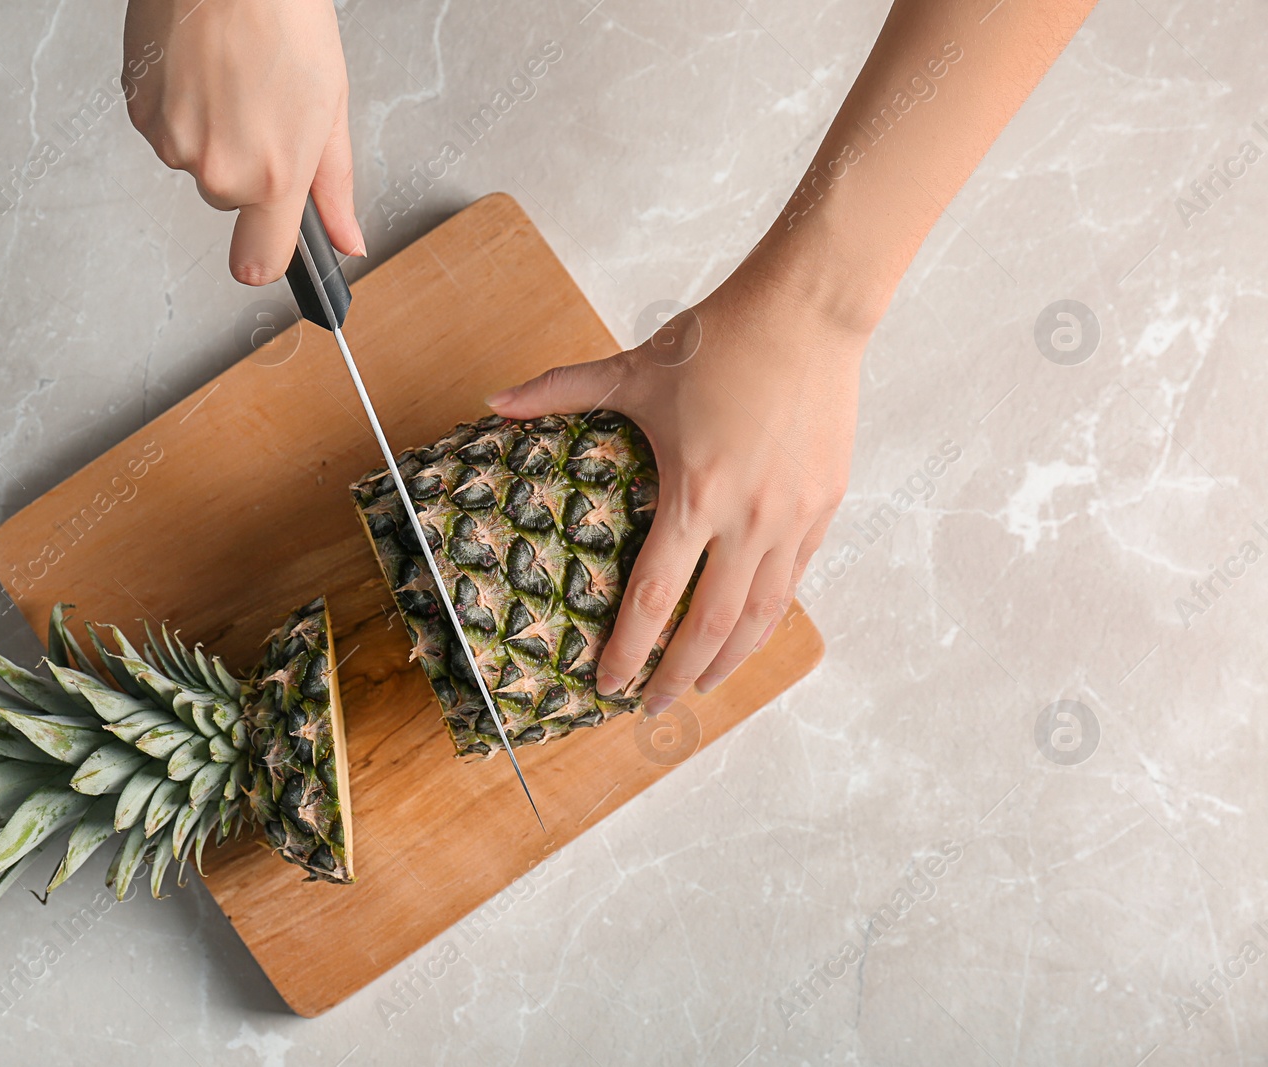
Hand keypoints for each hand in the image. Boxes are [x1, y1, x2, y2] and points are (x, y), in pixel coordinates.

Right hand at [123, 0, 364, 283]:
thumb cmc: (282, 16)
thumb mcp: (331, 106)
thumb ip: (334, 186)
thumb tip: (348, 239)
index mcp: (272, 176)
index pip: (259, 263)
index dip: (265, 256)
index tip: (270, 245)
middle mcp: (217, 169)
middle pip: (229, 200)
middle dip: (245, 165)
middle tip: (262, 106)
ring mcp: (172, 143)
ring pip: (196, 161)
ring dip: (212, 131)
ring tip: (232, 76)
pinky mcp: (139, 111)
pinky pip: (164, 130)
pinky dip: (180, 107)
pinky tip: (202, 68)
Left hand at [486, 257, 867, 709]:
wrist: (807, 310)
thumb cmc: (719, 339)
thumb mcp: (633, 369)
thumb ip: (560, 391)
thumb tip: (493, 402)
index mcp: (695, 492)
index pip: (653, 597)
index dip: (629, 651)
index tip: (608, 684)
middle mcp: (749, 518)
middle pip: (711, 625)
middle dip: (678, 676)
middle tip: (654, 708)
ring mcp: (793, 516)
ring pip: (763, 613)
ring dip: (731, 659)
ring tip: (704, 683)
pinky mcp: (825, 505)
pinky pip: (796, 577)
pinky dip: (770, 612)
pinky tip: (751, 628)